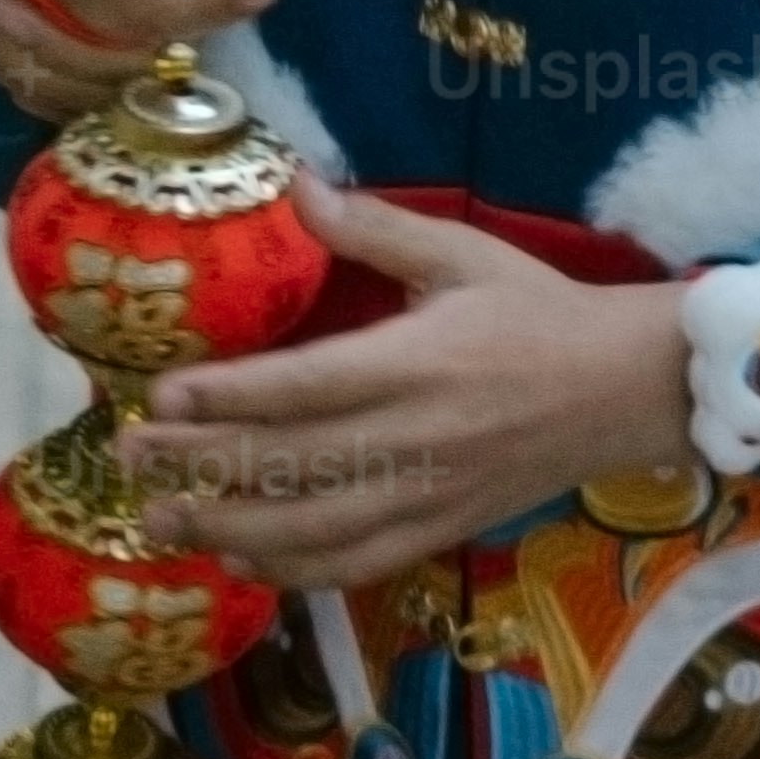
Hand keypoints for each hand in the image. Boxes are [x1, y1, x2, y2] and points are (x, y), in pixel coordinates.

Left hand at [123, 192, 701, 586]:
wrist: (631, 390)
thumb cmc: (542, 314)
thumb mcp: (465, 254)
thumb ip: (375, 227)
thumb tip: (292, 185)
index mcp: (419, 362)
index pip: (305, 388)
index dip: (227, 399)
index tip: (158, 395)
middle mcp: (419, 437)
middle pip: (292, 465)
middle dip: (200, 465)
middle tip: (127, 456)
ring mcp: (432, 493)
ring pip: (316, 530)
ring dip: (230, 530)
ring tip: (162, 519)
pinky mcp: (445, 528)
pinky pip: (360, 564)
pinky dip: (295, 573)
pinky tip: (241, 563)